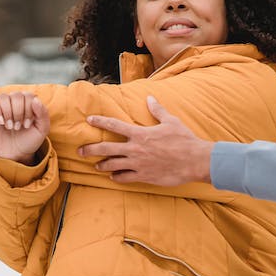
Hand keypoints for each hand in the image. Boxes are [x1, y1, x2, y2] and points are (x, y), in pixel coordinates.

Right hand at [0, 92, 49, 164]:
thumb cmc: (28, 142)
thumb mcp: (41, 130)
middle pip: (16, 95)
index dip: (29, 109)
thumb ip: (43, 114)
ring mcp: (1, 108)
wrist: (15, 156)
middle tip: (19, 127)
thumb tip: (35, 100)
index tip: (28, 125)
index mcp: (27, 104)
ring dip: (9, 113)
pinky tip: (2, 123)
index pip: (28, 95)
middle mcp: (14, 103)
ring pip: (3, 97)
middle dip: (19, 112)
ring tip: (11, 126)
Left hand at [79, 96, 211, 185]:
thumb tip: (150, 98)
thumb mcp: (171, 121)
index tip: (89, 120)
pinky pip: (125, 178)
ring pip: (113, 165)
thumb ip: (157, 110)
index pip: (114, 125)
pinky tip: (113, 177)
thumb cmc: (184, 140)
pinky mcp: (144, 176)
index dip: (100, 121)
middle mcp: (135, 149)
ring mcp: (138, 164)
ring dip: (103, 165)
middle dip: (90, 149)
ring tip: (97, 166)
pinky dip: (117, 177)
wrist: (194, 161)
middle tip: (80, 151)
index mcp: (140, 134)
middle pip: (106, 148)